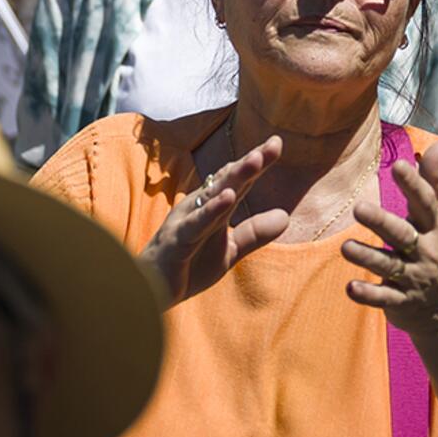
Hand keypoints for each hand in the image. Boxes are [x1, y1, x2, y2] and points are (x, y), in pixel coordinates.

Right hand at [141, 136, 287, 308]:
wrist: (150, 293)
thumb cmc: (187, 266)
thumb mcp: (229, 250)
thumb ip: (254, 233)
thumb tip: (287, 216)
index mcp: (212, 207)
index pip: (238, 181)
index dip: (257, 162)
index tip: (277, 143)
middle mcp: (199, 206)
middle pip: (228, 180)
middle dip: (250, 162)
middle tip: (273, 145)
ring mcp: (186, 221)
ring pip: (213, 195)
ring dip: (235, 177)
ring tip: (256, 160)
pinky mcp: (176, 240)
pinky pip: (196, 224)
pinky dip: (212, 210)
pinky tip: (228, 198)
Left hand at [343, 140, 437, 336]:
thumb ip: (434, 182)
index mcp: (435, 227)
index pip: (425, 202)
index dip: (413, 184)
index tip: (398, 165)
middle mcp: (426, 251)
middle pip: (403, 234)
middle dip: (381, 221)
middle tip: (358, 208)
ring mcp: (414, 278)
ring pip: (389, 266)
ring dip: (367, 257)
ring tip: (345, 248)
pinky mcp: (402, 302)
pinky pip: (384, 298)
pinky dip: (368, 294)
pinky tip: (350, 288)